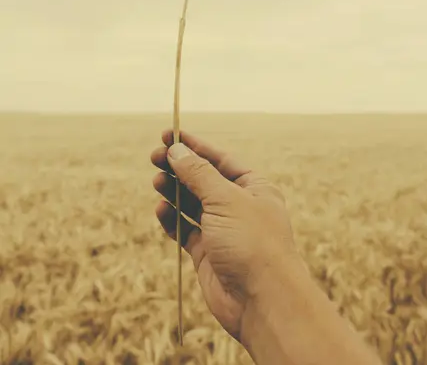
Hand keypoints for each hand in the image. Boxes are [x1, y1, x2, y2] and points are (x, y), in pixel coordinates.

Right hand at [150, 129, 301, 340]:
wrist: (263, 301)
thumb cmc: (252, 243)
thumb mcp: (224, 199)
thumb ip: (198, 173)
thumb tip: (177, 150)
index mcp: (253, 187)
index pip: (219, 158)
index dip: (194, 146)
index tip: (169, 134)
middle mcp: (238, 206)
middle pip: (203, 180)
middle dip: (179, 168)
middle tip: (155, 157)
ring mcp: (223, 230)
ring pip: (192, 204)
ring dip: (174, 191)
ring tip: (156, 181)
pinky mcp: (208, 253)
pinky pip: (185, 230)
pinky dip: (172, 219)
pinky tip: (161, 209)